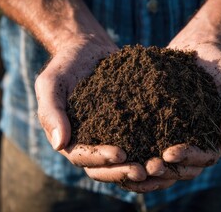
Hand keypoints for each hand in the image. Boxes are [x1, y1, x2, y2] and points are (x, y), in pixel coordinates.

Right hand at [35, 38, 146, 184]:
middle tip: (144, 170)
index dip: (99, 159)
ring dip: (140, 167)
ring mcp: (110, 135)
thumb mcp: (52, 83)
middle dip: (123, 171)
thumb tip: (59, 145)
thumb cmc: (66, 64)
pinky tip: (169, 150)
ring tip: (158, 167)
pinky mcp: (128, 125)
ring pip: (123, 161)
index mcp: (69, 138)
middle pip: (104, 167)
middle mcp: (90, 142)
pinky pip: (139, 142)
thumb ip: (51, 112)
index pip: (82, 157)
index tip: (119, 153)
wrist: (89, 48)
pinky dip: (151, 150)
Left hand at [120, 24, 220, 191]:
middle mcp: (194, 141)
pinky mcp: (157, 122)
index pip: (203, 158)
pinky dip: (136, 149)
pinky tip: (119, 147)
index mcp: (214, 138)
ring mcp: (175, 133)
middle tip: (147, 167)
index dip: (187, 158)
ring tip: (131, 165)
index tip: (169, 153)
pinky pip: (146, 140)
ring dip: (148, 167)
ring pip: (162, 160)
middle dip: (165, 169)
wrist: (202, 46)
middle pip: (181, 166)